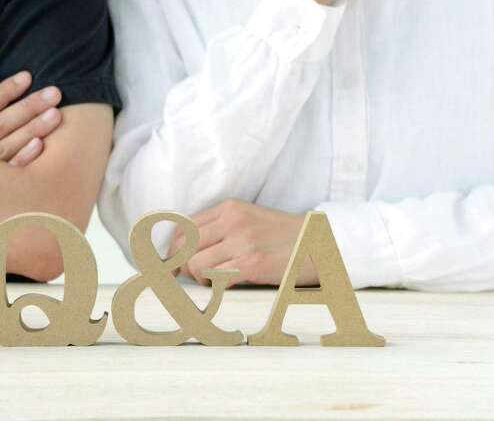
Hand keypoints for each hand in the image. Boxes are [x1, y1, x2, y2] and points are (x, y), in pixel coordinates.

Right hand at [0, 71, 62, 165]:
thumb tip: (10, 103)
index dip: (3, 91)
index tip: (26, 76)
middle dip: (28, 105)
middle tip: (54, 92)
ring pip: (5, 146)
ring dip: (32, 128)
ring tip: (55, 114)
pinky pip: (8, 175)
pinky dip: (23, 159)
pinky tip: (40, 145)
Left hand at [170, 199, 316, 286]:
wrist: (321, 243)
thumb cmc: (284, 235)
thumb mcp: (250, 218)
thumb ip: (221, 227)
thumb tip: (186, 249)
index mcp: (229, 207)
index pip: (184, 227)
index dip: (173, 249)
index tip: (172, 263)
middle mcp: (233, 221)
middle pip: (184, 245)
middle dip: (181, 265)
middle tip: (190, 275)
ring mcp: (242, 242)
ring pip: (195, 264)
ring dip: (199, 278)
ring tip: (214, 279)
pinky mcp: (252, 263)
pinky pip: (215, 278)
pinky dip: (214, 286)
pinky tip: (225, 285)